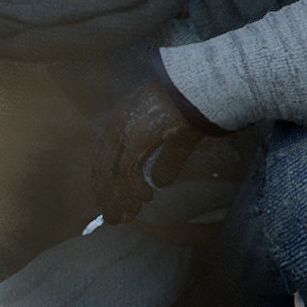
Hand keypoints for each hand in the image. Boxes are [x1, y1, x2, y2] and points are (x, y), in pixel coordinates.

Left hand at [93, 69, 223, 223]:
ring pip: (113, 172)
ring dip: (119, 197)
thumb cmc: (192, 108)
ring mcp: (127, 130)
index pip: (105, 154)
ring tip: (127, 215)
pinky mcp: (137, 138)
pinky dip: (133, 188)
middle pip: (104, 165)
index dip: (106, 179)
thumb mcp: (178, 138)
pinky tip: (146, 197)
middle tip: (114, 217)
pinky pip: (128, 171)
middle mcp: (120, 123)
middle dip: (108, 194)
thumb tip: (160, 184)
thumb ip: (168, 160)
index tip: (111, 199)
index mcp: (124, 117)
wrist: (202, 89)